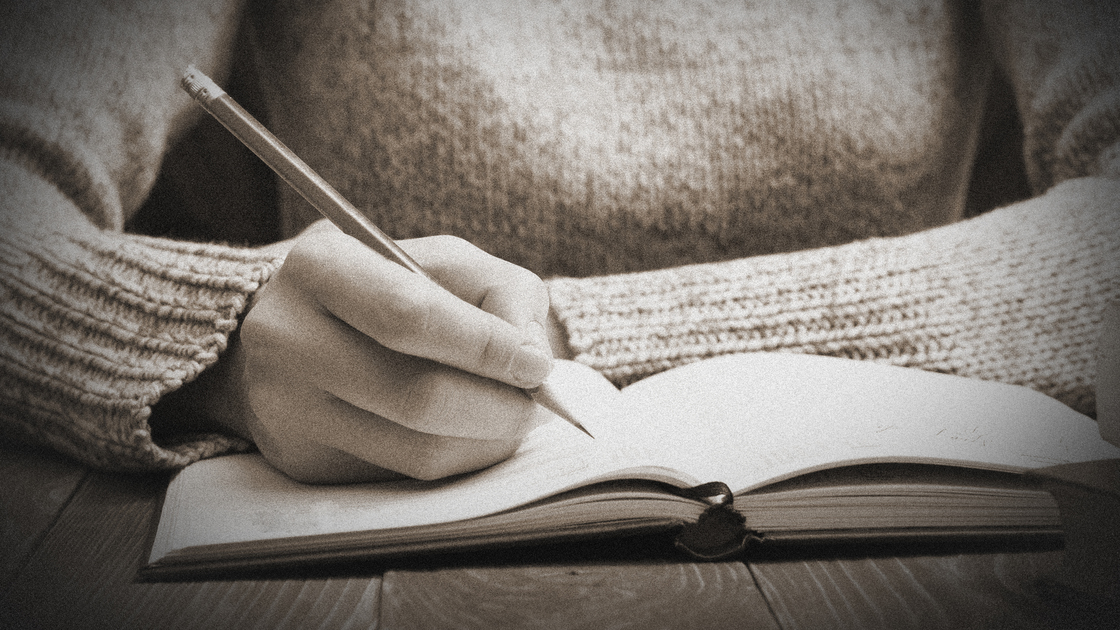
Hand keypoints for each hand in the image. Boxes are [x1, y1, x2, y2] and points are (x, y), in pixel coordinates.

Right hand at [227, 221, 553, 482]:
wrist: (296, 329)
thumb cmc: (388, 287)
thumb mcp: (443, 261)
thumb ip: (501, 290)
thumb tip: (531, 355)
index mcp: (318, 266)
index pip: (411, 317)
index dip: (486, 347)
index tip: (537, 365)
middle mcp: (287, 338)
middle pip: (418, 396)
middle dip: (499, 406)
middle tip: (535, 402)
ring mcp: (288, 408)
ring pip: (418, 451)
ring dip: (487, 442)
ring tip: (510, 416)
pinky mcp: (303, 461)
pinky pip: (406, 478)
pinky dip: (457, 460)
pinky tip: (468, 432)